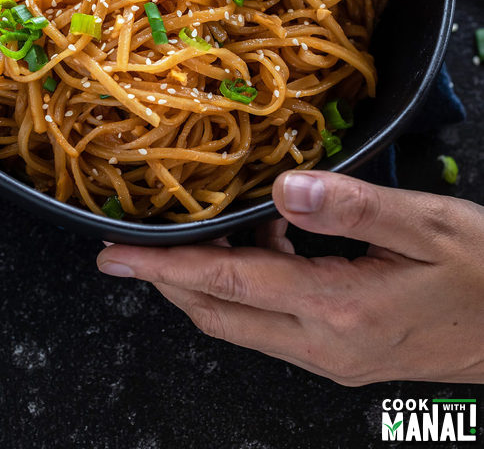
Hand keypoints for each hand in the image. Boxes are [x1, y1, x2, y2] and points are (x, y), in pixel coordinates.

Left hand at [96, 171, 483, 384]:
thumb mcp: (426, 226)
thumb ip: (353, 205)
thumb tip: (286, 186)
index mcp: (338, 309)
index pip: (227, 286)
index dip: (163, 269)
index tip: (114, 257)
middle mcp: (323, 343)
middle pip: (219, 314)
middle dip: (169, 279)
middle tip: (136, 242)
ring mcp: (331, 354)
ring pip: (242, 321)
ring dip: (212, 279)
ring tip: (212, 228)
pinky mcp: (343, 352)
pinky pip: (274, 320)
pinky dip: (254, 281)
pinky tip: (275, 237)